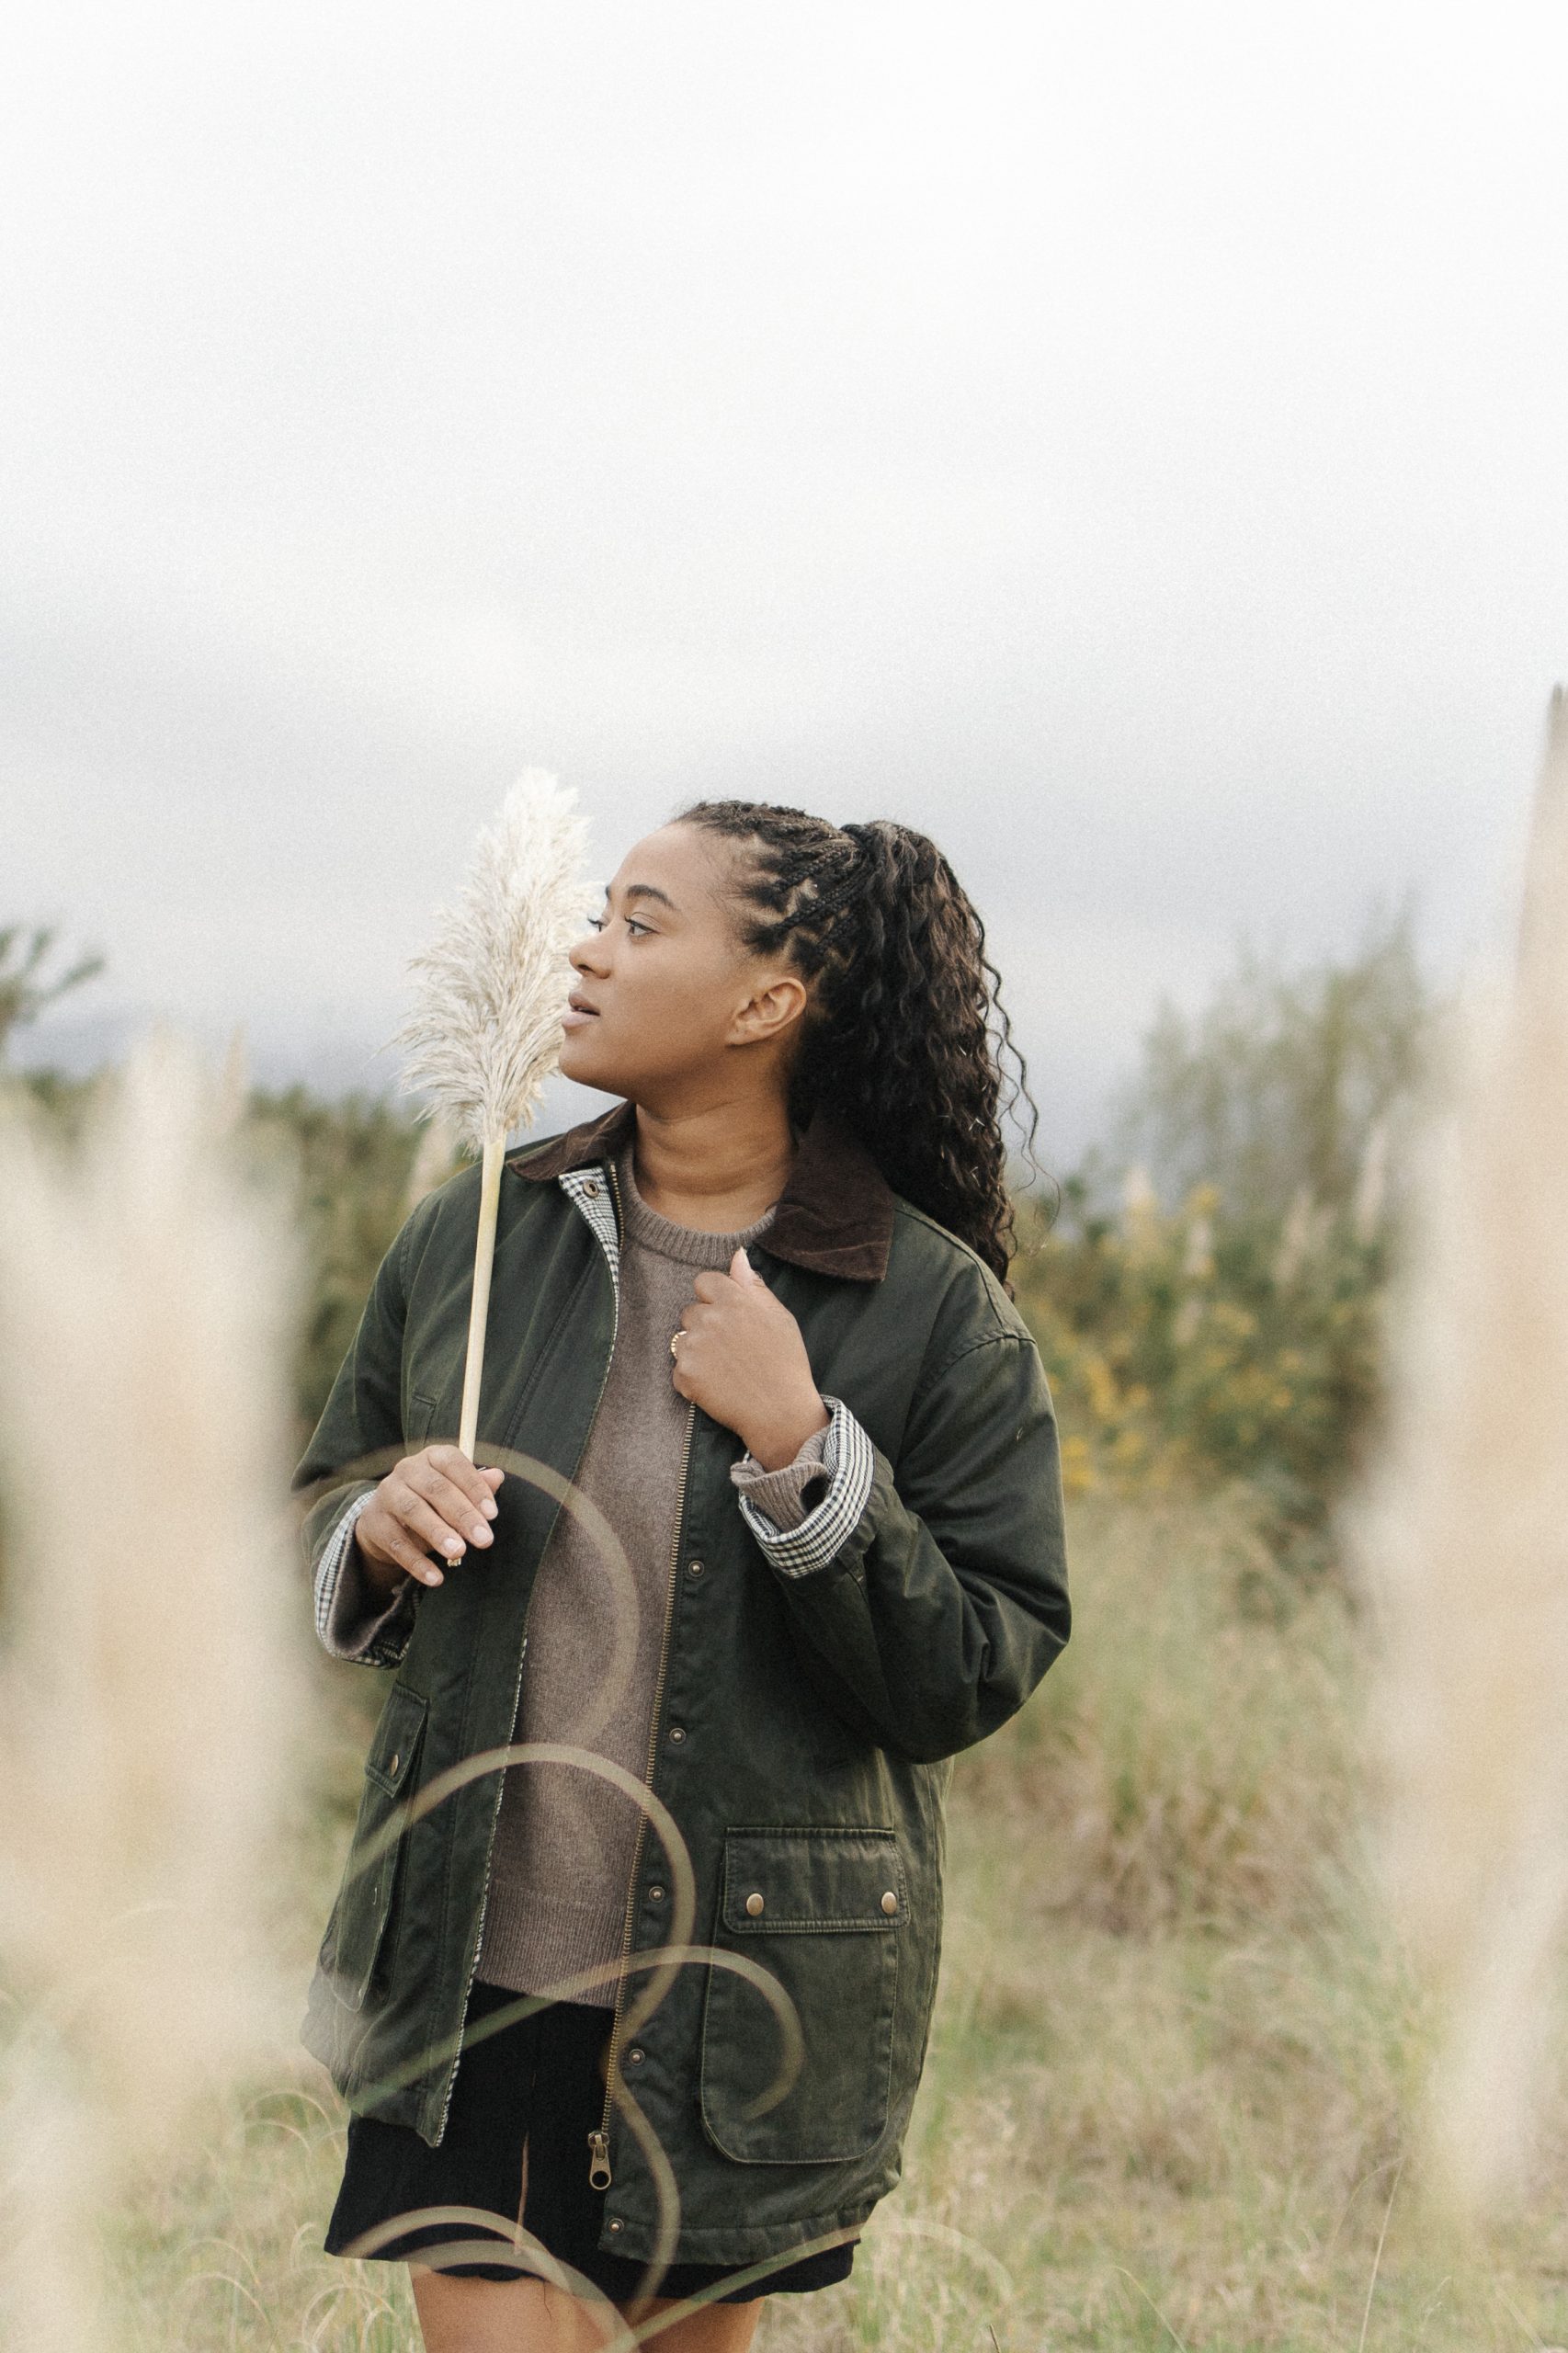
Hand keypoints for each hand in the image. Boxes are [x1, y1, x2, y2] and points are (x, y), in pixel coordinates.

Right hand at [355, 1445, 505, 1596]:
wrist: (386, 1517)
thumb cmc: (431, 1501)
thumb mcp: (455, 1491)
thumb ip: (476, 1486)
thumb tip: (498, 1477)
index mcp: (432, 1457)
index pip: (454, 1464)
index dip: (475, 1487)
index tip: (493, 1515)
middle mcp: (407, 1469)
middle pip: (436, 1488)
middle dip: (463, 1515)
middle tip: (484, 1540)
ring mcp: (387, 1493)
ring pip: (413, 1510)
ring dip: (438, 1533)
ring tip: (459, 1553)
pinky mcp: (375, 1522)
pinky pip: (396, 1543)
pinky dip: (417, 1562)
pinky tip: (436, 1578)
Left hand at [671, 1250, 830, 1469]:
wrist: (780, 1412)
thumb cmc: (786, 1363)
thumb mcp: (780, 1317)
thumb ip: (753, 1286)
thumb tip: (738, 1256)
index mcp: (734, 1300)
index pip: (704, 1281)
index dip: (715, 1299)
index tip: (730, 1318)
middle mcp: (710, 1318)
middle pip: (690, 1311)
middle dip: (705, 1326)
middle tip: (731, 1349)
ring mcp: (694, 1347)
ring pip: (682, 1339)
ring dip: (696, 1350)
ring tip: (725, 1368)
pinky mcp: (685, 1374)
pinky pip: (679, 1368)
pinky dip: (693, 1378)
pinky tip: (717, 1385)